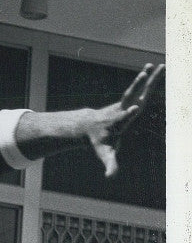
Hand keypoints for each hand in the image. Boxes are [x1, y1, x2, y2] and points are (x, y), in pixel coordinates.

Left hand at [87, 62, 163, 176]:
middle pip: (130, 96)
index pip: (123, 118)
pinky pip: (139, 87)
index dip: (127, 114)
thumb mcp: (104, 154)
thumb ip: (109, 164)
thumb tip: (110, 177)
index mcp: (117, 122)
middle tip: (145, 74)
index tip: (134, 108)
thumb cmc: (98, 142)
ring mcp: (124, 103)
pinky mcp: (127, 99)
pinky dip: (148, 77)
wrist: (87, 126)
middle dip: (138, 86)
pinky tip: (154, 66)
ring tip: (154, 64)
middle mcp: (120, 110)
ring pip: (136, 88)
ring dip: (145, 77)